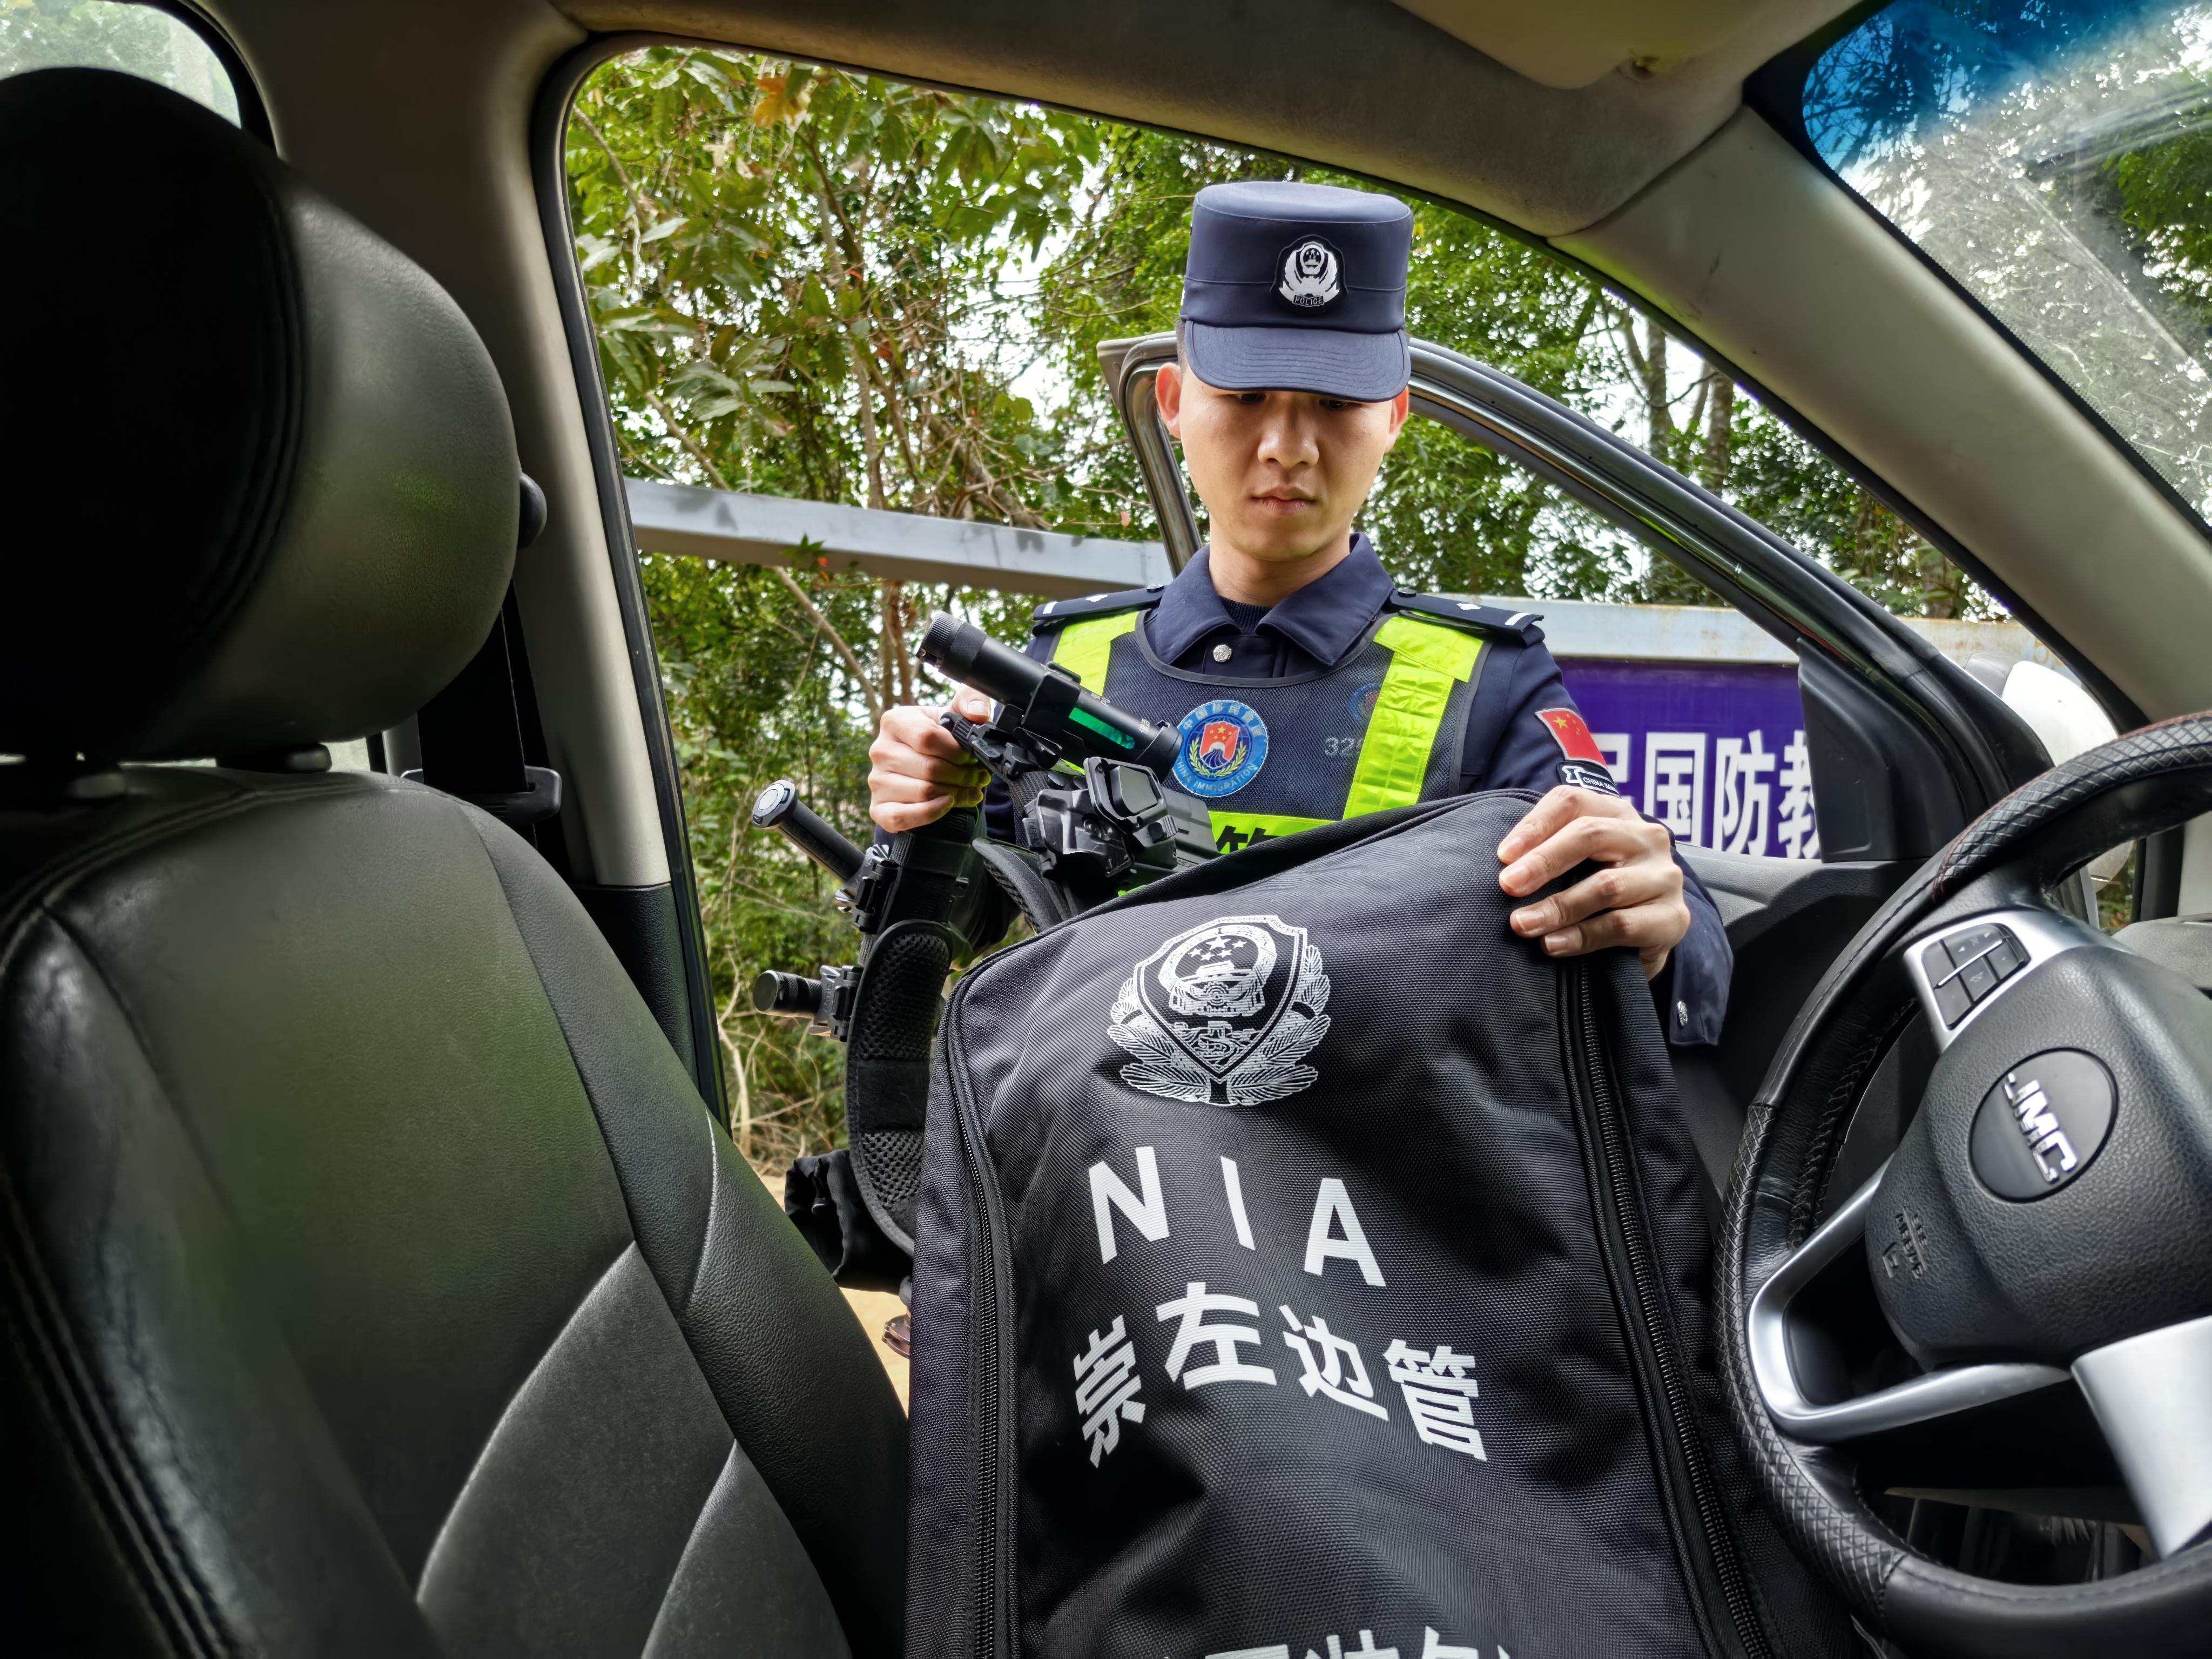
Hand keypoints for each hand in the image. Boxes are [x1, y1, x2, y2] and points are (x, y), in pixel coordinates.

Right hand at [867, 687, 993, 832]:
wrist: (925, 765)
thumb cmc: (939, 738)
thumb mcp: (955, 713)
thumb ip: (972, 701)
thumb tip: (977, 714)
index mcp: (894, 721)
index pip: (928, 737)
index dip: (957, 751)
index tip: (972, 756)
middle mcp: (880, 750)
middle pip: (929, 768)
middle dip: (962, 775)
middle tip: (978, 777)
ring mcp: (876, 781)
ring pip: (922, 792)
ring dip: (955, 794)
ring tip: (970, 789)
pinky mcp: (878, 808)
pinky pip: (902, 816)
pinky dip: (930, 813)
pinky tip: (947, 804)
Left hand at [1496, 786, 1689, 980]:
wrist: (1648, 935)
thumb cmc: (1598, 890)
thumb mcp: (1576, 863)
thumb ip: (1547, 853)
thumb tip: (1503, 867)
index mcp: (1617, 813)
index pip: (1572, 801)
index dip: (1534, 825)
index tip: (1503, 856)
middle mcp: (1647, 837)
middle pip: (1590, 835)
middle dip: (1543, 862)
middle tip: (1508, 886)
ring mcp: (1665, 876)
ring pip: (1605, 886)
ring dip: (1557, 907)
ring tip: (1523, 924)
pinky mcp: (1673, 918)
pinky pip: (1622, 925)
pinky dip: (1581, 937)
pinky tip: (1553, 945)